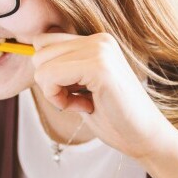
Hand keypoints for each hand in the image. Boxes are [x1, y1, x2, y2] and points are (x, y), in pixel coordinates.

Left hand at [31, 31, 177, 160]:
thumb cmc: (114, 118)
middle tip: (78, 100)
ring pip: (42, 65)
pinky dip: (58, 98)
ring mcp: (100, 50)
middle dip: (50, 83)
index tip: (73, 92)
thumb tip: (31, 55)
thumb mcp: (82, 87)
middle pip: (39, 52)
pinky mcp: (99, 67)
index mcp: (96, 41)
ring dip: (54, 92)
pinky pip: (51, 76)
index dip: (49, 73)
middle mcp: (99, 39)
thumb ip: (63, 68)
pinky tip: (84, 107)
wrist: (145, 138)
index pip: (44, 42)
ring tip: (84, 103)